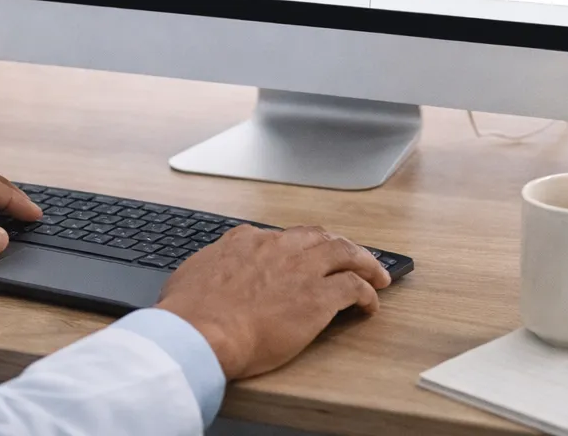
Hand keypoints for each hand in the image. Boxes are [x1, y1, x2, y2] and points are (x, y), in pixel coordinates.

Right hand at [156, 225, 391, 379]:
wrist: (202, 331)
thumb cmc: (190, 311)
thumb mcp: (191, 273)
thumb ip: (208, 265)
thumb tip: (204, 272)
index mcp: (245, 241)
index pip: (279, 236)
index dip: (296, 246)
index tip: (301, 256)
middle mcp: (277, 247)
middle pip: (318, 237)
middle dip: (337, 245)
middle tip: (350, 255)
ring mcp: (300, 270)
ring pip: (344, 253)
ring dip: (364, 261)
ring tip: (377, 273)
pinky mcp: (318, 297)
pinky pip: (354, 287)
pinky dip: (368, 292)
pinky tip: (371, 303)